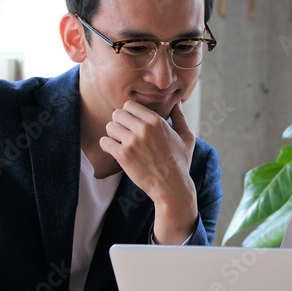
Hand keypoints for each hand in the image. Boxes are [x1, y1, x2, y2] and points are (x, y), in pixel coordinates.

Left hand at [100, 101, 197, 242]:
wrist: (172, 187)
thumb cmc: (180, 163)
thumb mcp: (187, 138)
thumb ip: (180, 118)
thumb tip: (178, 104)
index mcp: (156, 121)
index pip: (130, 105)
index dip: (129, 114)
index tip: (132, 124)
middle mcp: (144, 128)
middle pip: (117, 113)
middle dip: (119, 123)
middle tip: (125, 134)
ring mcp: (132, 141)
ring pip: (110, 127)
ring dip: (113, 135)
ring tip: (121, 143)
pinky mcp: (123, 155)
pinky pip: (104, 142)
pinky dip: (107, 146)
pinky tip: (116, 152)